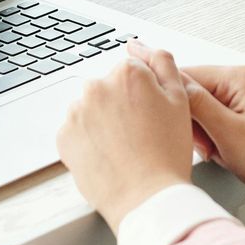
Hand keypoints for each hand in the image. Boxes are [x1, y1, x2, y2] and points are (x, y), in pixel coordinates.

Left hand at [56, 54, 194, 230]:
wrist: (146, 198)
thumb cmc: (166, 154)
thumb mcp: (180, 100)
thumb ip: (163, 63)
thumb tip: (143, 45)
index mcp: (127, 73)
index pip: (131, 72)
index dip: (143, 95)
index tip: (149, 115)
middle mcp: (96, 86)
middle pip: (108, 88)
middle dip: (120, 105)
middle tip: (140, 134)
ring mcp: (76, 112)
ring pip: (90, 110)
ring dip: (102, 122)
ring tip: (124, 148)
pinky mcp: (63, 137)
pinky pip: (75, 132)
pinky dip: (87, 141)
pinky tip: (108, 155)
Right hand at [131, 44, 244, 217]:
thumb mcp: (227, 132)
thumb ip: (196, 104)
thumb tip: (169, 82)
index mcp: (239, 77)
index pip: (186, 74)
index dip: (172, 100)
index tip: (159, 119)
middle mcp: (242, 83)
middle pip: (193, 93)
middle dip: (192, 122)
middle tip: (207, 144)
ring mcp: (244, 101)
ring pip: (201, 111)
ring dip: (203, 135)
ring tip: (220, 152)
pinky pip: (214, 124)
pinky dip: (213, 141)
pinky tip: (224, 155)